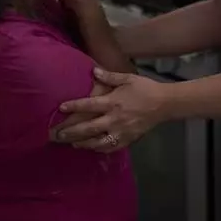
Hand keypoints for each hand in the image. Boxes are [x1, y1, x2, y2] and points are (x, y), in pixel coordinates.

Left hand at [50, 68, 170, 151]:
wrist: (164, 104)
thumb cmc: (145, 89)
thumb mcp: (128, 78)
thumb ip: (109, 76)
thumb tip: (93, 71)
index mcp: (113, 102)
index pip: (89, 105)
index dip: (74, 106)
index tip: (61, 108)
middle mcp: (114, 119)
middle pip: (88, 128)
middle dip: (71, 132)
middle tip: (57, 135)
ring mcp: (121, 132)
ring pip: (97, 142)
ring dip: (83, 143)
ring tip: (71, 144)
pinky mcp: (128, 140)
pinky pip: (111, 147)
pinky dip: (99, 149)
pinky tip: (92, 148)